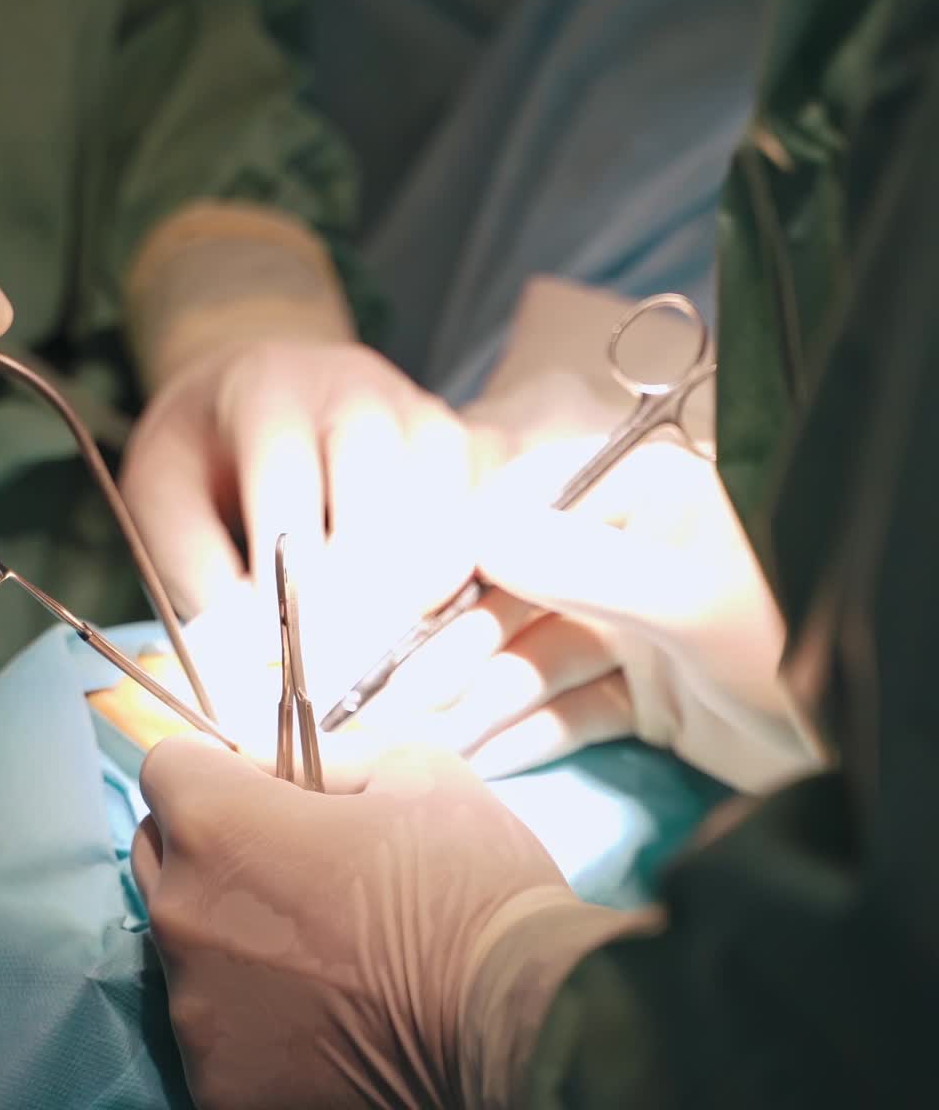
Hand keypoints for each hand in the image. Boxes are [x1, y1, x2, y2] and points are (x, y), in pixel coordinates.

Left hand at [120, 340, 475, 627]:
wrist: (249, 389)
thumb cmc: (202, 455)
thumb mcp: (164, 501)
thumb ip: (202, 571)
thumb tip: (259, 658)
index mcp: (270, 388)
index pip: (289, 476)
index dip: (289, 572)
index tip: (281, 652)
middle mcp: (358, 387)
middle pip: (386, 484)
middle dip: (366, 588)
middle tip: (344, 669)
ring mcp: (421, 413)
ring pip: (450, 502)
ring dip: (423, 591)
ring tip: (386, 658)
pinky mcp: (465, 446)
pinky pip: (489, 514)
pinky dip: (465, 577)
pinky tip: (429, 630)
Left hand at [132, 738, 632, 1109]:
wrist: (523, 1025)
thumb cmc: (468, 883)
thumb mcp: (416, 771)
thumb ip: (332, 756)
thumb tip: (294, 770)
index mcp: (220, 827)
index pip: (167, 766)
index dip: (218, 767)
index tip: (265, 788)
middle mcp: (183, 917)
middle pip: (161, 854)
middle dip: (211, 844)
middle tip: (293, 863)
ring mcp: (195, 1013)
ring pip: (187, 944)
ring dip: (233, 932)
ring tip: (321, 949)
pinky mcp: (217, 1090)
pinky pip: (216, 1026)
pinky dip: (253, 1015)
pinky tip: (322, 1012)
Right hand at [338, 436, 822, 791]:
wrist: (867, 732)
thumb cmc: (786, 633)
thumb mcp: (683, 597)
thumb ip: (574, 565)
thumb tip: (475, 538)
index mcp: (634, 498)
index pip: (518, 516)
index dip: (452, 562)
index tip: (401, 607)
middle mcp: (620, 556)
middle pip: (512, 601)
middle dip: (453, 653)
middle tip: (393, 701)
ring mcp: (627, 628)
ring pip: (530, 662)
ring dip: (474, 702)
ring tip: (417, 744)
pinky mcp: (638, 694)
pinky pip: (563, 710)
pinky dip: (521, 735)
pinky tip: (471, 761)